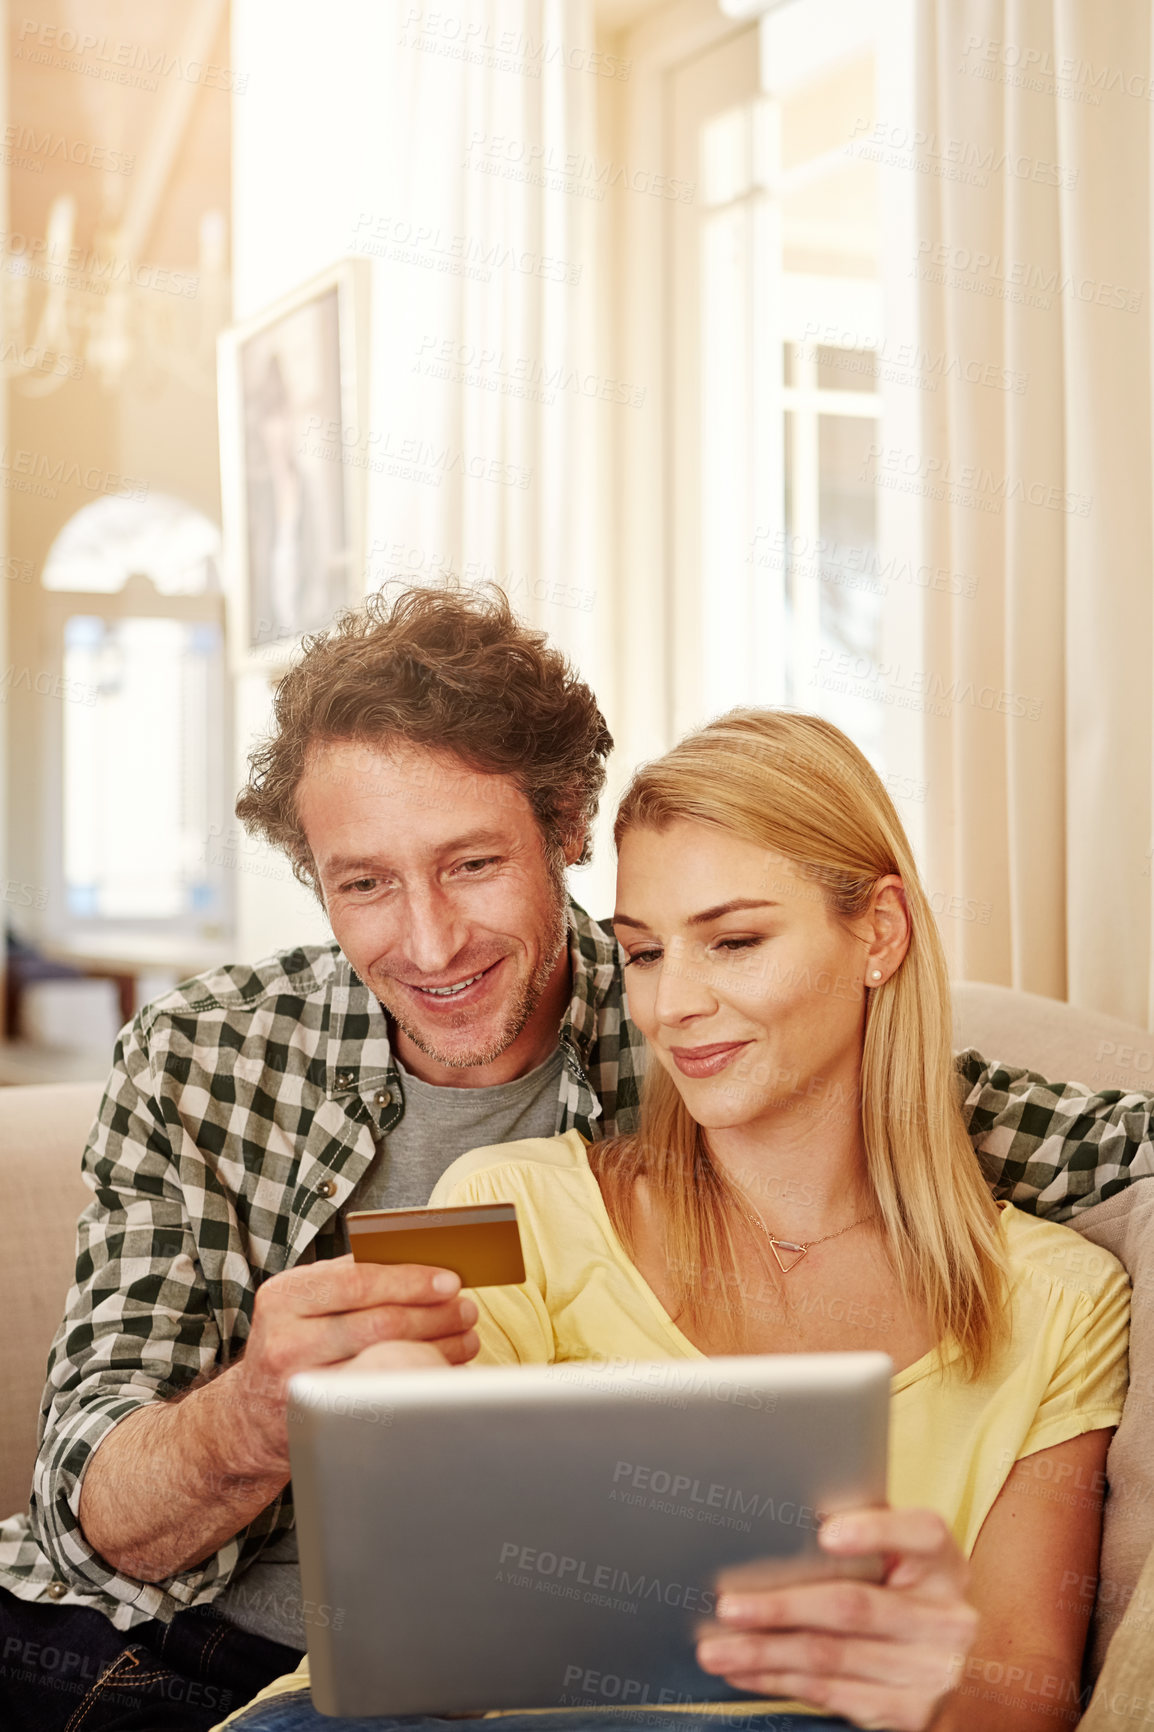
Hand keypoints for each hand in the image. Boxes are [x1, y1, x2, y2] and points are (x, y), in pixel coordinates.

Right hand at [226, 1255, 478, 1474]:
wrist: (248, 1416)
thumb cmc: (292, 1343)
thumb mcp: (302, 1303)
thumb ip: (348, 1280)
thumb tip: (421, 1266)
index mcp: (284, 1296)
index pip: (357, 1281)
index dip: (409, 1280)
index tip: (450, 1280)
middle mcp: (285, 1340)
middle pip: (377, 1323)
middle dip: (433, 1315)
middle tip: (466, 1309)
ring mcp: (301, 1386)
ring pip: (386, 1361)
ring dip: (437, 1347)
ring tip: (466, 1336)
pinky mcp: (320, 1420)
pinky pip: (383, 1396)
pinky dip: (420, 1380)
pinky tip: (442, 1370)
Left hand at [696, 1507, 978, 1731]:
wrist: (954, 1672)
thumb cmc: (906, 1596)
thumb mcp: (903, 1562)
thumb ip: (866, 1538)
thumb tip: (785, 1516)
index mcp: (943, 1562)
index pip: (921, 1534)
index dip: (874, 1530)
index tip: (824, 1531)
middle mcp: (947, 1617)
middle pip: (854, 1606)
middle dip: (782, 1607)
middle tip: (728, 1606)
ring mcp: (931, 1671)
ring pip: (831, 1656)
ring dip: (764, 1654)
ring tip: (717, 1647)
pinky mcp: (909, 1714)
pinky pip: (831, 1694)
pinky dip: (779, 1681)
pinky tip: (746, 1672)